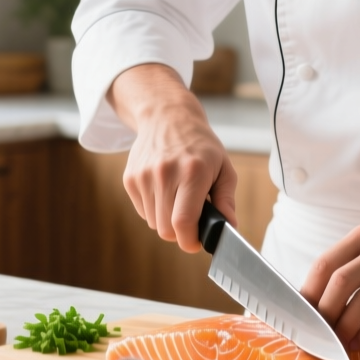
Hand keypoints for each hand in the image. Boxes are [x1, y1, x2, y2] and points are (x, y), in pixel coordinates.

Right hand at [107, 63, 237, 251]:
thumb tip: (229, 227)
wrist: (167, 117)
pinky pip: (143, 212)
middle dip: (181, 233)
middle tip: (191, 221)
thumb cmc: (200, 145)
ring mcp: (144, 176)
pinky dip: (155, 210)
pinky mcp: (130, 179)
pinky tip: (164, 191)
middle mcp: (165, 173)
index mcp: (192, 172)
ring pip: (153, 223)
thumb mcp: (223, 167)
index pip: (184, 222)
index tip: (196, 242)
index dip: (190, 241)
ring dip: (167, 221)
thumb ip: (226, 200)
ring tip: (178, 200)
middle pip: (166, 229)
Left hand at [299, 197, 359, 349]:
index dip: (307, 294)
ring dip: (344, 328)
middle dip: (323, 314)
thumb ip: (347, 269)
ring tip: (336, 343)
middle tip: (316, 334)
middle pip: (339, 282)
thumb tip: (310, 304)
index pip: (324, 265)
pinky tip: (357, 344)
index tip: (299, 317)